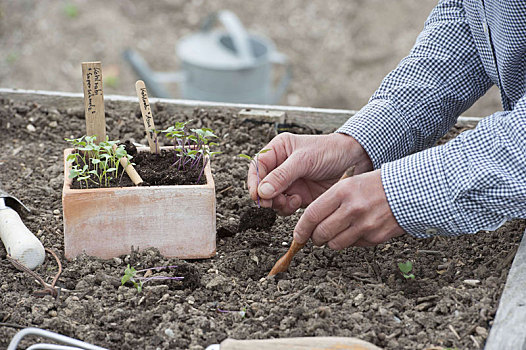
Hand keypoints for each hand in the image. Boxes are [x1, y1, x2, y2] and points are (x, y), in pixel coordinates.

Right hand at [247, 132, 372, 215]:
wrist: (354, 161)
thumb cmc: (330, 151)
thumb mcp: (304, 160)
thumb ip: (282, 175)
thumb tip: (262, 192)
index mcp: (278, 150)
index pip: (257, 166)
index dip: (254, 181)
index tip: (256, 194)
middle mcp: (280, 166)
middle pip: (262, 185)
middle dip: (266, 196)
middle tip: (272, 203)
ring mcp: (289, 182)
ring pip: (272, 198)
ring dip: (277, 203)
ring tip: (290, 201)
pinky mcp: (299, 195)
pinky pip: (285, 206)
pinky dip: (288, 208)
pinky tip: (299, 202)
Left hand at [293, 169, 404, 248]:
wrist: (407, 191)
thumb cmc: (376, 186)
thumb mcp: (349, 183)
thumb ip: (330, 201)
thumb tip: (311, 221)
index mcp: (343, 191)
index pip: (312, 215)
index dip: (301, 228)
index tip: (298, 235)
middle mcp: (353, 208)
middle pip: (321, 233)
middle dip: (315, 238)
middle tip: (316, 236)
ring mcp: (365, 224)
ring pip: (334, 244)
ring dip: (330, 242)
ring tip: (335, 233)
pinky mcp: (375, 237)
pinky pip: (353, 245)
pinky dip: (350, 241)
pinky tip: (355, 229)